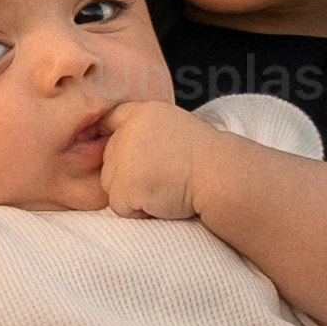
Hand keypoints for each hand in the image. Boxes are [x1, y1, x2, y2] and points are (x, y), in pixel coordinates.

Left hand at [93, 84, 217, 221]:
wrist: (220, 175)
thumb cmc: (208, 160)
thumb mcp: (176, 129)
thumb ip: (147, 134)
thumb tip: (124, 149)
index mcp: (142, 113)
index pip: (109, 119)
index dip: (106, 135)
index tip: (112, 150)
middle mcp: (126, 132)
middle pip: (109, 160)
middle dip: (129, 176)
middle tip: (164, 176)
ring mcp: (122, 158)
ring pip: (111, 186)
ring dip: (135, 194)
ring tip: (165, 187)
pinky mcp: (122, 186)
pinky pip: (121, 207)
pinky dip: (140, 211)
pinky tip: (163, 200)